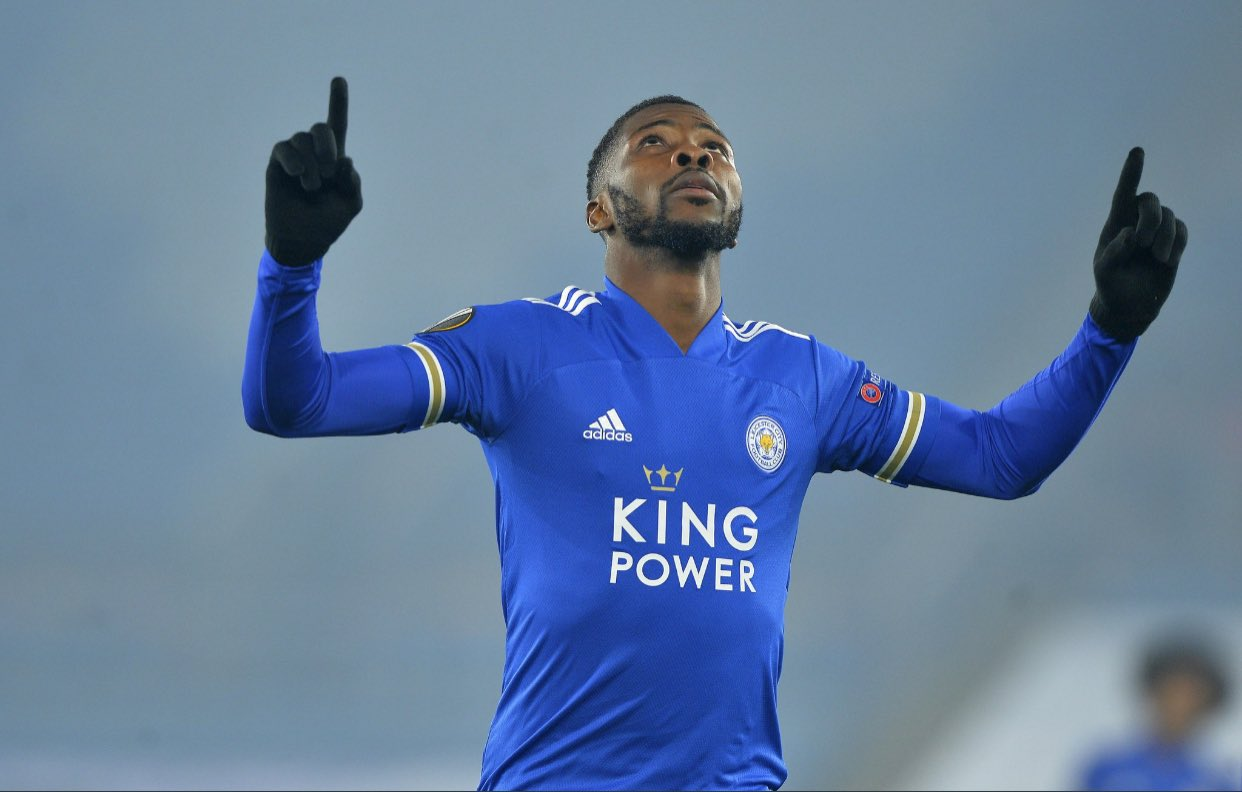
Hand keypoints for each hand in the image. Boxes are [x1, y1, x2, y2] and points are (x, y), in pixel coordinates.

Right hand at [265, 77, 362, 266]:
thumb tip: (345, 159)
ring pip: (302, 139)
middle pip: (321, 128)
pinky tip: (298, 175)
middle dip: (328, 146)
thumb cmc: (329, 221)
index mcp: (335, 157)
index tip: (339, 79)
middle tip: (330, 171)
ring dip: (312, 164)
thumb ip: (353, 182)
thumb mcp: (350, 203)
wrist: (303, 239)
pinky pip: (284, 148)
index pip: (338, 123)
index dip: (338, 101)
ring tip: (312, 187)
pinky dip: (294, 160)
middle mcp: (313, 151)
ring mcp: (294, 156)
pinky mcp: (277, 163)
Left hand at [1089, 147, 1187, 340]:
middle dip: (1150, 217)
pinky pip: (1182, 229)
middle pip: (1149, 200)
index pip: (1122, 194)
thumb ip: (1113, 253)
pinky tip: (1167, 260)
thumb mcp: (1105, 272)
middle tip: (1144, 243)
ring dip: (1164, 237)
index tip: (1137, 151)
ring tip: (1156, 258)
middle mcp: (1135, 222)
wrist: (1131, 305)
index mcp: (1114, 225)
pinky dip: (1177, 243)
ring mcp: (1156, 230)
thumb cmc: (1112, 285)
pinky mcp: (1172, 240)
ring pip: (1168, 215)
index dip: (1131, 173)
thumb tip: (1130, 234)